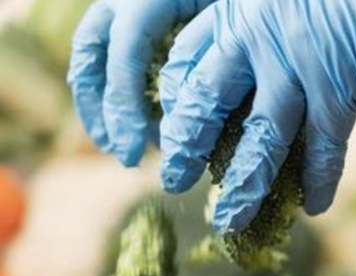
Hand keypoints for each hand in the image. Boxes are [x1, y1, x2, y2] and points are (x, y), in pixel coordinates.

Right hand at [69, 0, 219, 166]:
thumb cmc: (243, 1)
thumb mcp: (230, 17)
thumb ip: (216, 56)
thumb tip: (208, 121)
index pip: (125, 54)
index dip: (127, 104)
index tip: (140, 147)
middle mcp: (123, 0)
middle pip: (94, 57)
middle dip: (107, 110)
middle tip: (127, 155)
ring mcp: (115, 8)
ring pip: (88, 57)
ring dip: (97, 105)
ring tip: (119, 147)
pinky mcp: (119, 20)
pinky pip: (100, 56)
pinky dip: (108, 92)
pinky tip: (127, 127)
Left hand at [157, 0, 355, 230]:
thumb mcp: (292, 4)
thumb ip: (266, 34)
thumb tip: (249, 83)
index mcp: (239, 10)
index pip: (185, 58)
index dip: (172, 99)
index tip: (168, 129)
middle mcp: (258, 35)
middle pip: (206, 101)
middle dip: (186, 147)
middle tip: (172, 180)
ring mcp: (298, 66)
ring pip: (259, 138)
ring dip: (244, 186)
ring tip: (230, 220)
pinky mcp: (341, 91)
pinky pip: (321, 149)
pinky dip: (317, 181)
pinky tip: (313, 206)